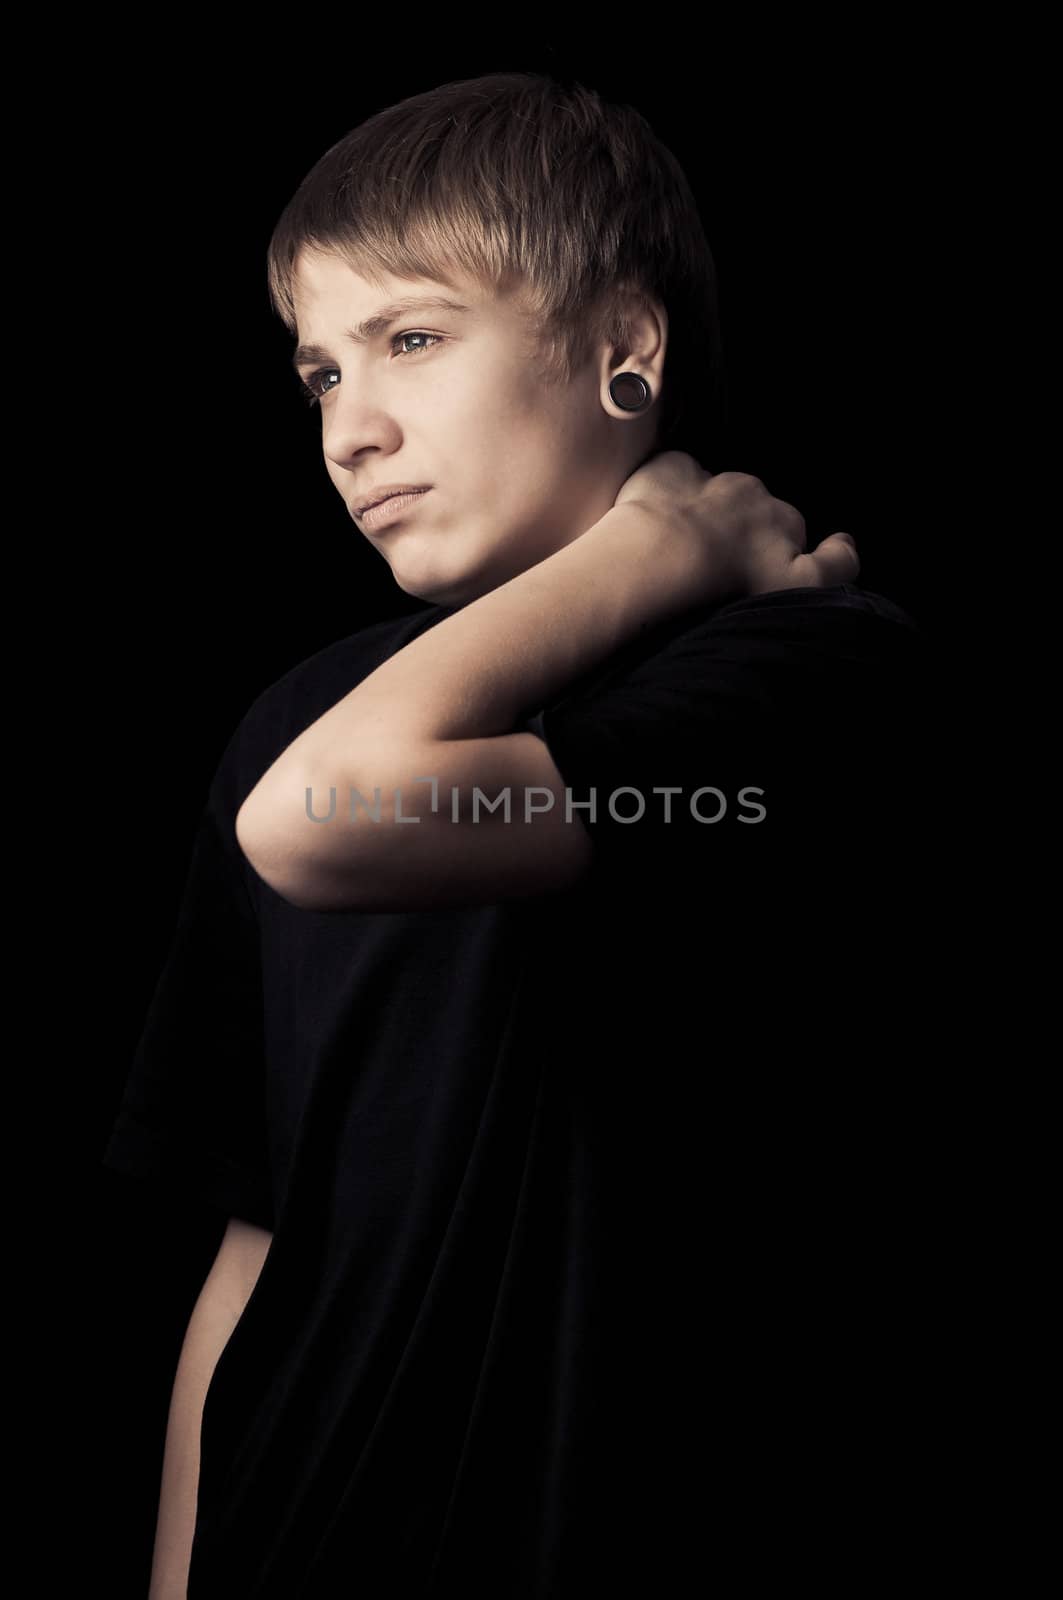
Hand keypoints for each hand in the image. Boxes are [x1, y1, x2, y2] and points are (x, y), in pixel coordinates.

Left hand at [614, 450, 859, 597]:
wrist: (665, 556)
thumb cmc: (735, 579)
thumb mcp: (805, 585)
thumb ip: (835, 565)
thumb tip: (846, 543)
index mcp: (785, 518)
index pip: (792, 531)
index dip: (778, 551)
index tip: (757, 571)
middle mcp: (753, 492)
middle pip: (752, 510)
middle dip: (740, 529)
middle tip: (714, 566)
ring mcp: (709, 478)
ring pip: (714, 492)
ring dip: (704, 512)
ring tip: (682, 548)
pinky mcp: (668, 469)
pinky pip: (674, 475)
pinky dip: (669, 491)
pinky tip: (657, 519)